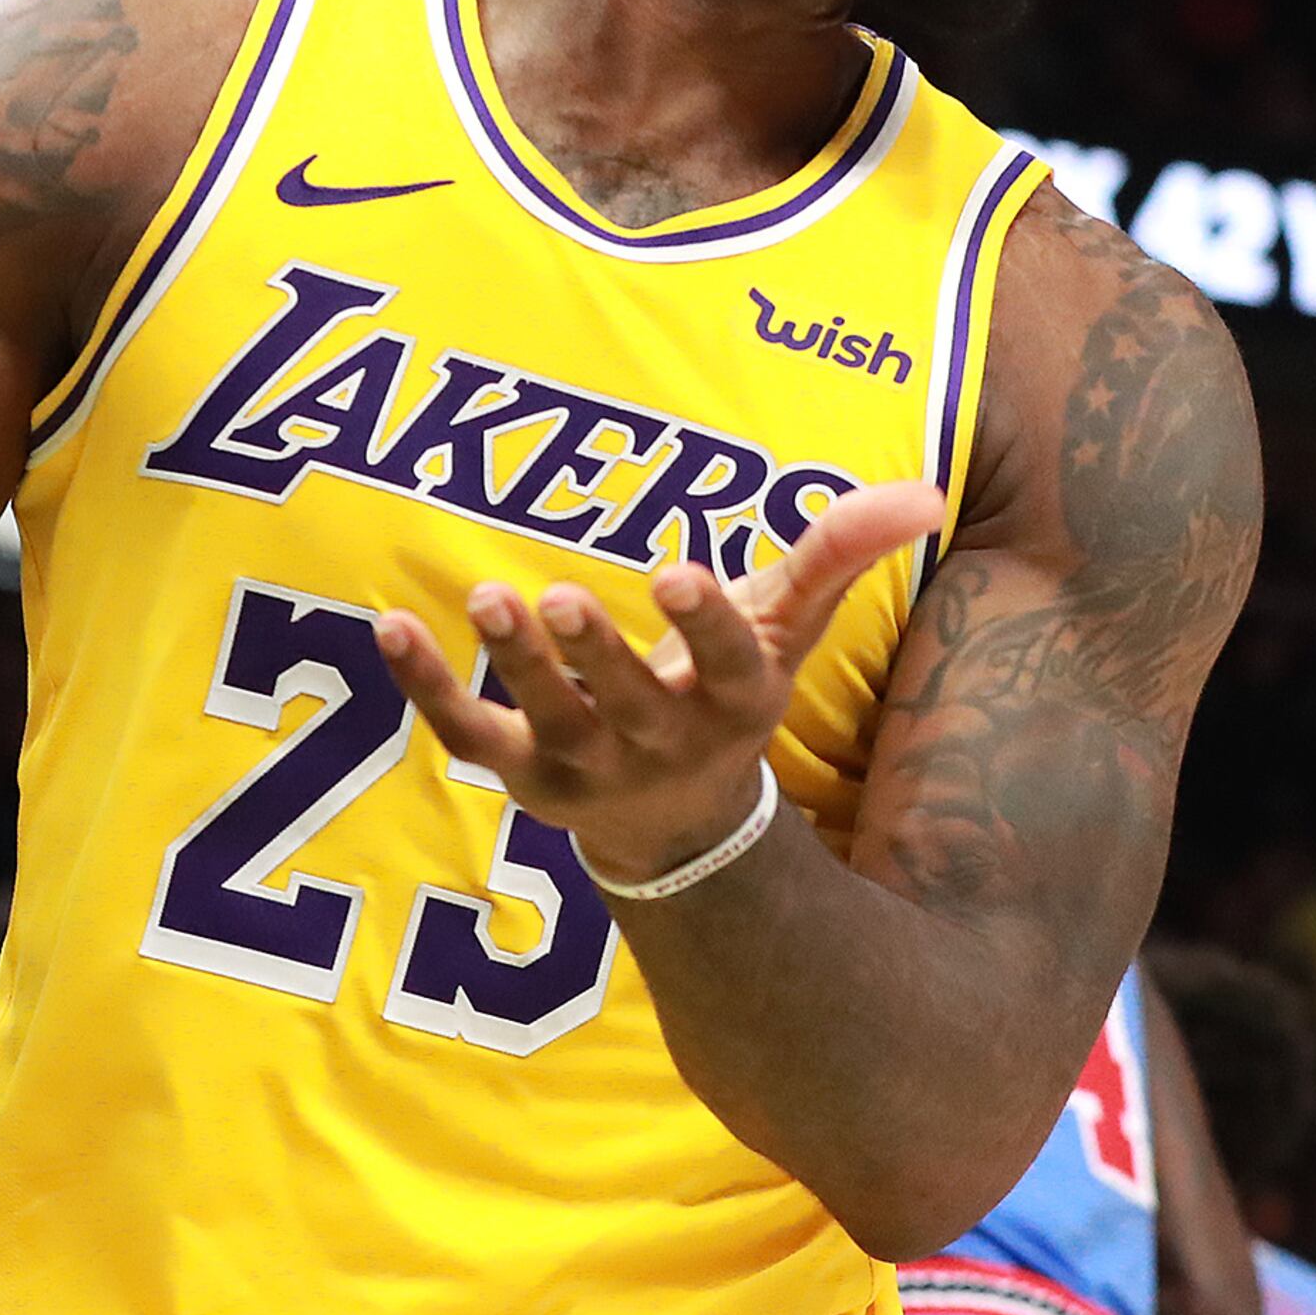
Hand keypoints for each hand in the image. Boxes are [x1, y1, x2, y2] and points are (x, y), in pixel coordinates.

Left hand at [375, 479, 945, 882]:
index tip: (680, 574)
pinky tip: (388, 624)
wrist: (675, 824)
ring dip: (516, 663)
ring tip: (487, 599)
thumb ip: (842, 551)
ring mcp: (584, 764)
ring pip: (546, 717)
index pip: (725, 666)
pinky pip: (466, 732)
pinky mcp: (518, 770)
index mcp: (731, 703)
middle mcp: (659, 741)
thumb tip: (927, 490)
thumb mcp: (788, 627)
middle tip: (562, 598)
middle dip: (596, 653)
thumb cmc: (727, 690)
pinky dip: (424, 685)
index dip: (705, 625)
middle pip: (626, 699)